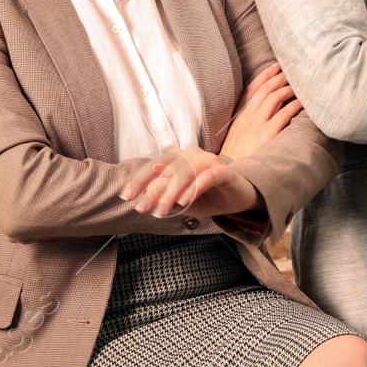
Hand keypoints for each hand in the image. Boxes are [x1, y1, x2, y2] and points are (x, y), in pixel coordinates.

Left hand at [120, 146, 262, 218]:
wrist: (240, 197)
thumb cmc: (208, 197)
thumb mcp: (182, 201)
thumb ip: (166, 199)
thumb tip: (146, 201)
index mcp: (179, 158)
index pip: (155, 165)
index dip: (139, 180)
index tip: (126, 197)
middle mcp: (193, 154)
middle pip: (168, 168)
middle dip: (152, 190)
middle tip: (142, 209)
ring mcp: (210, 161)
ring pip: (186, 172)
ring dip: (172, 192)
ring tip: (162, 211)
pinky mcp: (225, 171)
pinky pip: (208, 177)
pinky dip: (195, 188)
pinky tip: (184, 202)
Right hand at [221, 63, 301, 158]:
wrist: (228, 173)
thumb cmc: (235, 156)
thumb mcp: (236, 134)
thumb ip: (247, 120)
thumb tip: (263, 109)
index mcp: (240, 115)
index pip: (252, 89)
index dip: (265, 75)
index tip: (276, 66)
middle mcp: (248, 116)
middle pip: (265, 89)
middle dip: (279, 77)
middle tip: (292, 70)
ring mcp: (257, 124)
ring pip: (275, 97)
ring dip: (288, 89)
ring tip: (299, 85)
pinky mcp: (268, 134)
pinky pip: (284, 114)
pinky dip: (295, 105)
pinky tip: (303, 102)